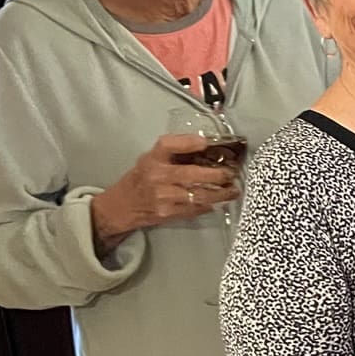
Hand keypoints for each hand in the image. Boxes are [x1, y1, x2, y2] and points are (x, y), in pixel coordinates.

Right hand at [90, 133, 241, 251]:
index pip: (168, 145)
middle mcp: (157, 176)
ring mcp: (163, 196)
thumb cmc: (141, 179)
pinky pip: (195, 208)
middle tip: (231, 174)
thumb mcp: (151, 158)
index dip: (188, 142)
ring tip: (232, 190)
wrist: (122, 206)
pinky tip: (218, 202)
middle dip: (217, 175)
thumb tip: (207, 147)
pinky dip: (209, 205)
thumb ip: (174, 152)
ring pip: (198, 195)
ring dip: (220, 193)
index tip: (206, 142)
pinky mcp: (168, 212)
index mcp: (152, 158)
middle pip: (191, 174)